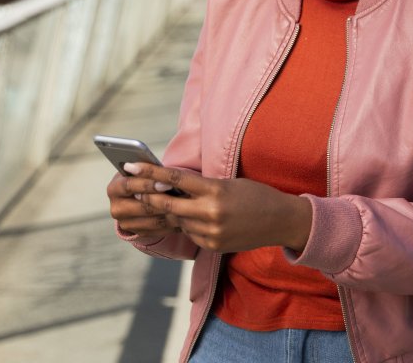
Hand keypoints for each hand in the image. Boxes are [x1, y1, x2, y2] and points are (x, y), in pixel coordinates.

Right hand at [108, 168, 185, 241]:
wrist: (138, 195)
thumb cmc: (143, 178)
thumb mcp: (142, 172)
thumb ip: (149, 171)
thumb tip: (165, 171)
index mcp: (114, 188)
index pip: (129, 186)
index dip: (148, 184)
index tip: (167, 183)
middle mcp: (116, 208)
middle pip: (142, 206)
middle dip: (163, 201)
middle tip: (182, 198)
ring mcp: (125, 223)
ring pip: (151, 220)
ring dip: (170, 214)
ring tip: (187, 208)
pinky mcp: (136, 233)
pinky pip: (156, 230)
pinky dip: (170, 224)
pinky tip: (184, 217)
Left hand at [115, 164, 312, 252]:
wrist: (281, 220)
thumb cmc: (255, 194)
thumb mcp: (229, 183)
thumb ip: (203, 187)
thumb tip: (172, 187)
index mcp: (215, 190)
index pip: (175, 179)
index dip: (150, 173)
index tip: (130, 166)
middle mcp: (211, 213)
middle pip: (168, 205)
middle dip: (148, 196)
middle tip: (132, 189)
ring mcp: (211, 232)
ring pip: (178, 221)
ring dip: (170, 212)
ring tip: (162, 202)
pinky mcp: (213, 245)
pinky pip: (190, 234)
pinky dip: (188, 225)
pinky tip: (194, 218)